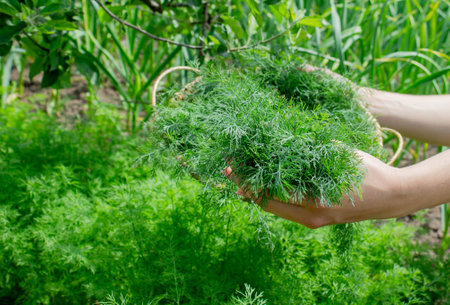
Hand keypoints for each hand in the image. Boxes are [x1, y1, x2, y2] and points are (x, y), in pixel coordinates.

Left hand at [223, 150, 405, 227]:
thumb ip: (308, 151)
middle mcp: (308, 217)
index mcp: (312, 202)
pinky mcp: (316, 220)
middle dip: (245, 188)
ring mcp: (312, 221)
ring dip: (256, 193)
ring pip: (275, 209)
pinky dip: (272, 198)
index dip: (246, 180)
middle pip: (266, 204)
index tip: (231, 167)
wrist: (393, 197)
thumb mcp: (336, 156)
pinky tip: (262, 187)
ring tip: (239, 179)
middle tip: (229, 172)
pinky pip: (287, 210)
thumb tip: (281, 140)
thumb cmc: (367, 172)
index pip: (268, 193)